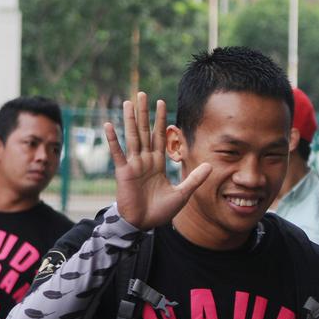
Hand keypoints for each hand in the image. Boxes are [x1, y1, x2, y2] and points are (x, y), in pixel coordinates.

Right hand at [105, 92, 210, 229]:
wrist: (143, 224)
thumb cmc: (160, 211)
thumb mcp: (182, 194)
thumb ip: (194, 179)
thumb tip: (210, 165)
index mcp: (157, 164)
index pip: (159, 137)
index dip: (160, 121)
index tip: (162, 103)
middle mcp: (145, 160)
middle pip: (145, 132)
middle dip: (145, 113)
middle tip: (143, 94)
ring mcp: (133, 165)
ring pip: (132, 137)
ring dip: (130, 120)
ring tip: (129, 102)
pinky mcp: (123, 172)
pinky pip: (118, 153)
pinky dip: (113, 140)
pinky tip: (109, 125)